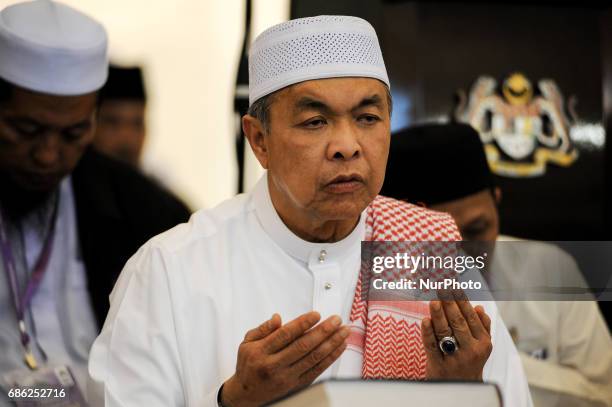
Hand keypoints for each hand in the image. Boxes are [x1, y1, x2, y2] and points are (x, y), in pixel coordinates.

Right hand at [220, 311, 349, 406]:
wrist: (247, 395)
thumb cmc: (248, 365)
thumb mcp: (246, 343)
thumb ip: (262, 329)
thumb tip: (277, 318)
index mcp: (261, 352)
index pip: (285, 335)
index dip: (302, 323)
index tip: (316, 314)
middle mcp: (274, 365)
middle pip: (303, 346)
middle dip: (323, 331)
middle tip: (336, 320)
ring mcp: (287, 377)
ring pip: (313, 358)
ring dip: (331, 343)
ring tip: (343, 331)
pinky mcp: (297, 386)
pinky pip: (317, 370)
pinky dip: (331, 358)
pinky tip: (339, 347)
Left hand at [421, 290, 491, 380]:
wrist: (462, 389)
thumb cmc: (470, 361)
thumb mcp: (483, 346)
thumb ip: (483, 327)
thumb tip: (479, 307)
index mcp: (483, 343)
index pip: (471, 318)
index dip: (462, 301)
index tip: (454, 287)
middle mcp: (470, 350)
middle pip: (458, 323)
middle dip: (449, 303)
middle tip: (442, 288)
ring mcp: (454, 358)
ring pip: (445, 332)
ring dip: (439, 314)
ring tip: (434, 300)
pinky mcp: (438, 365)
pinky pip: (432, 345)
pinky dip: (428, 332)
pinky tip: (425, 319)